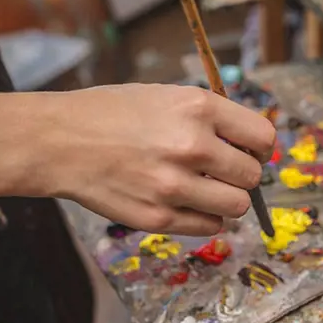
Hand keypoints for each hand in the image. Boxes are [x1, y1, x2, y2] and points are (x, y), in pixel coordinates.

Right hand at [46, 84, 275, 235]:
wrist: (59, 141)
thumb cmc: (111, 113)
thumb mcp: (166, 95)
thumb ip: (210, 117)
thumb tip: (248, 142)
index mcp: (198, 108)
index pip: (263, 137)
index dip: (261, 147)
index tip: (252, 151)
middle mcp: (192, 146)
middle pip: (252, 176)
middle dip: (243, 174)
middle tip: (224, 172)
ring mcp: (174, 185)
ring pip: (237, 206)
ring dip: (228, 199)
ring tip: (207, 190)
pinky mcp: (158, 217)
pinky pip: (209, 227)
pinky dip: (206, 218)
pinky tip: (189, 204)